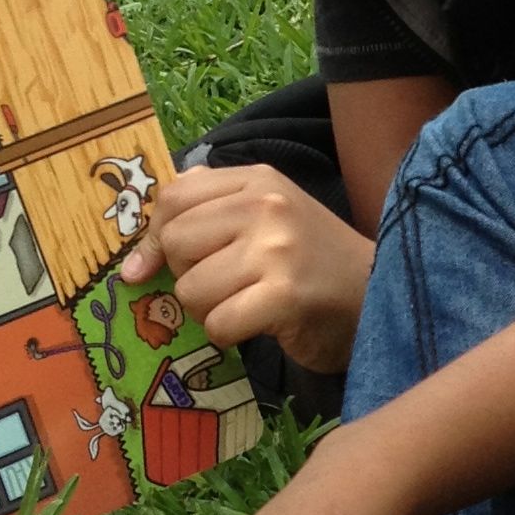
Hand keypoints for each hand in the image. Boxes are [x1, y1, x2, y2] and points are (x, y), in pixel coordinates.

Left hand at [123, 165, 373, 372]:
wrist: (377, 299)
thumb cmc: (313, 263)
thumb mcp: (266, 218)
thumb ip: (209, 212)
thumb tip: (137, 258)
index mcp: (258, 179)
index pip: (174, 198)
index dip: (156, 238)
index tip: (158, 267)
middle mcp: (266, 205)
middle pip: (177, 243)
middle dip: (188, 276)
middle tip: (227, 286)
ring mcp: (277, 249)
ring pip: (191, 289)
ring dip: (209, 311)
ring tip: (246, 305)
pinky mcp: (285, 296)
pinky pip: (218, 324)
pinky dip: (228, 335)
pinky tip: (257, 326)